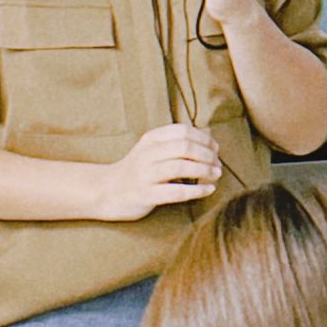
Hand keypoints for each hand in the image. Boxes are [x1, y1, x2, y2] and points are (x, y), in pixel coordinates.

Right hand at [94, 122, 219, 220]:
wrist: (108, 191)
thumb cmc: (138, 170)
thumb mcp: (151, 149)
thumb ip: (174, 144)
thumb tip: (210, 145)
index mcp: (151, 139)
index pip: (182, 131)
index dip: (204, 138)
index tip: (215, 149)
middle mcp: (147, 154)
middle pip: (185, 147)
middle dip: (207, 155)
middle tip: (218, 164)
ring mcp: (145, 174)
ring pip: (181, 167)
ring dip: (204, 171)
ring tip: (216, 175)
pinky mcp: (146, 195)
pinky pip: (177, 191)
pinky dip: (197, 190)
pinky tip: (208, 190)